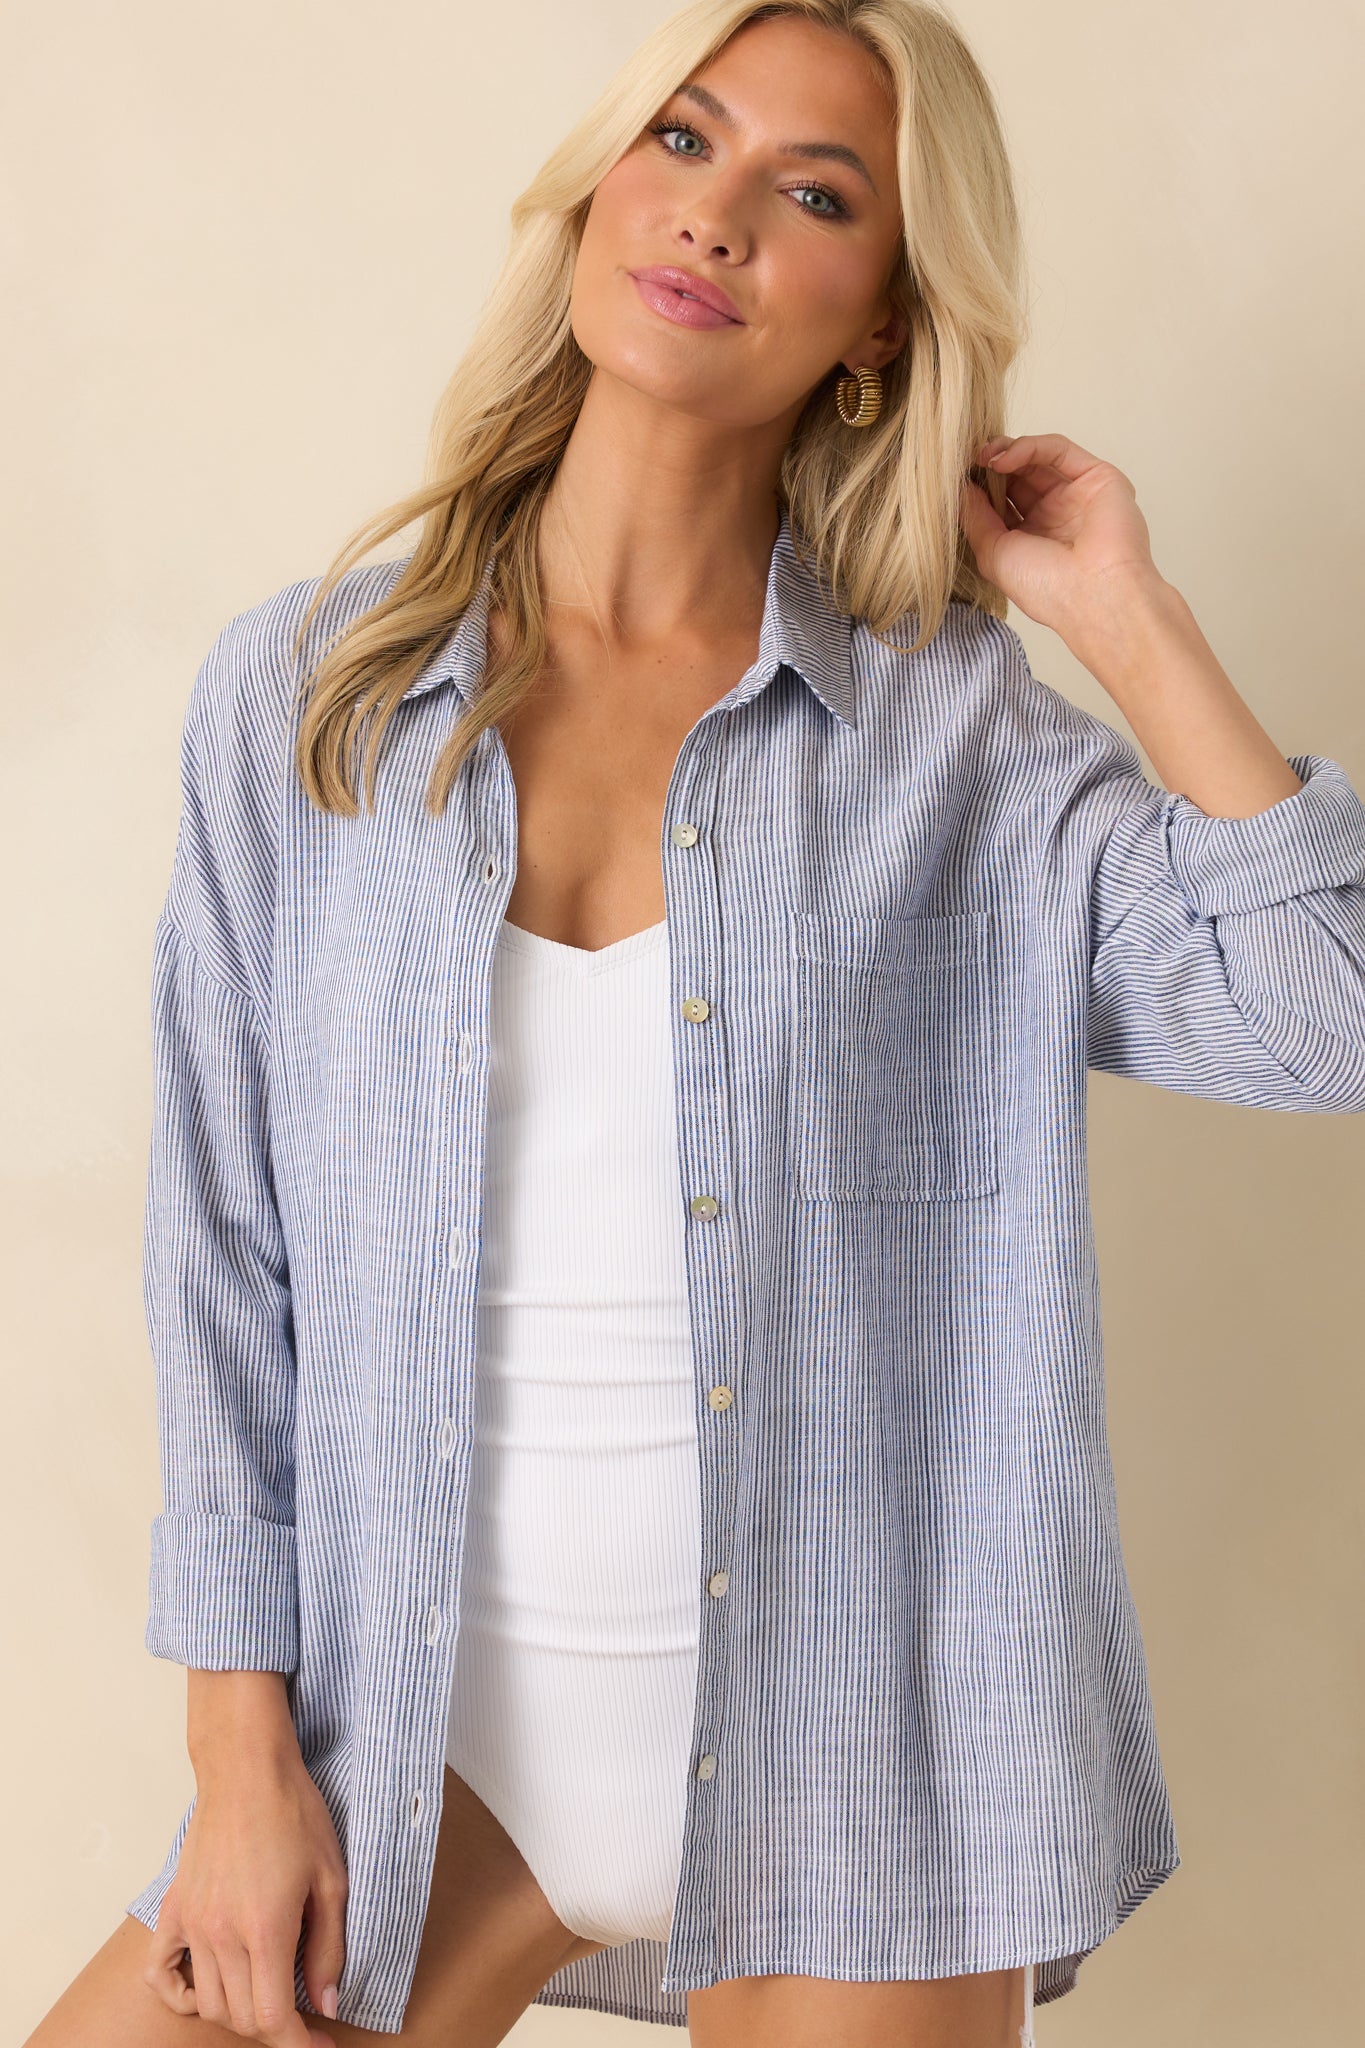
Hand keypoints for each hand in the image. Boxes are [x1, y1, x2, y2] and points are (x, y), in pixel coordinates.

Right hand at [143, 1750, 347, 2044]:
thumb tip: (327, 2001)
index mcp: (265, 1929)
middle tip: (300, 2010)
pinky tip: (209, 1984)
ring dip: (238, 2011)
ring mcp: (191, 1924)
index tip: (320, 2044)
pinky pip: (161, 1975)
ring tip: (266, 1989)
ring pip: (207, 2003)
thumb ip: (330, 1946)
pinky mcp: (174, 1909)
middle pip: (239, 2018)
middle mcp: (221, 1934)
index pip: (271, 2019)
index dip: (298, 2043)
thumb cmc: (294, 1814)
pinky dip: (181, 1994)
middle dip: (274, 2026)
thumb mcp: (333, 1879)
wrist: (247, 1771)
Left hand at [959, 431, 1165, 636]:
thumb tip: (958, 489)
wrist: (1094, 593)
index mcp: (1031, 539)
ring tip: (982, 457)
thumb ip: (975, 518)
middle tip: (965, 461)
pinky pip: (1058, 450)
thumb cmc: (1046, 587)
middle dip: (988, 466)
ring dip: (1004, 452)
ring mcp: (1075, 495)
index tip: (952, 479)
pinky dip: (1028, 447)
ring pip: (1036, 458)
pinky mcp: (1096, 476)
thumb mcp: (994, 553)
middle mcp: (1054, 515)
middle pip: (1016, 476)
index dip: (978, 487)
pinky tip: (1003, 460)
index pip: (1000, 501)